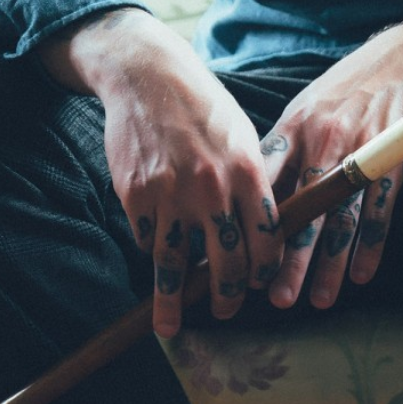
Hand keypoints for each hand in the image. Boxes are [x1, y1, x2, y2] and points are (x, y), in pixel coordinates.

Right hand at [38, 8, 283, 337]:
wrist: (150, 78)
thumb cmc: (205, 109)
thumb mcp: (244, 139)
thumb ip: (255, 184)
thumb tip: (265, 232)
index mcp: (248, 173)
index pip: (266, 239)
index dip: (265, 271)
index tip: (260, 286)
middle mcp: (212, 188)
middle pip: (225, 261)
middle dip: (226, 295)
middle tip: (225, 310)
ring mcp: (171, 194)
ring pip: (175, 263)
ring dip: (175, 299)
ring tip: (172, 324)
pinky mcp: (136, 194)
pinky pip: (147, 239)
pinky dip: (153, 251)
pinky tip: (156, 259)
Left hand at [262, 20, 402, 309]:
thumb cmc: (349, 84)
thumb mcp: (305, 107)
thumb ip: (283, 150)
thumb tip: (257, 196)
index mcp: (294, 129)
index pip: (264, 184)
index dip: (249, 224)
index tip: (237, 260)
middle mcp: (323, 143)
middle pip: (301, 212)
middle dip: (288, 260)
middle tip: (274, 298)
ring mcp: (360, 153)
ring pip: (340, 220)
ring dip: (329, 264)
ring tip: (318, 299)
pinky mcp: (395, 160)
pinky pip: (379, 211)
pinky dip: (370, 245)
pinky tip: (360, 274)